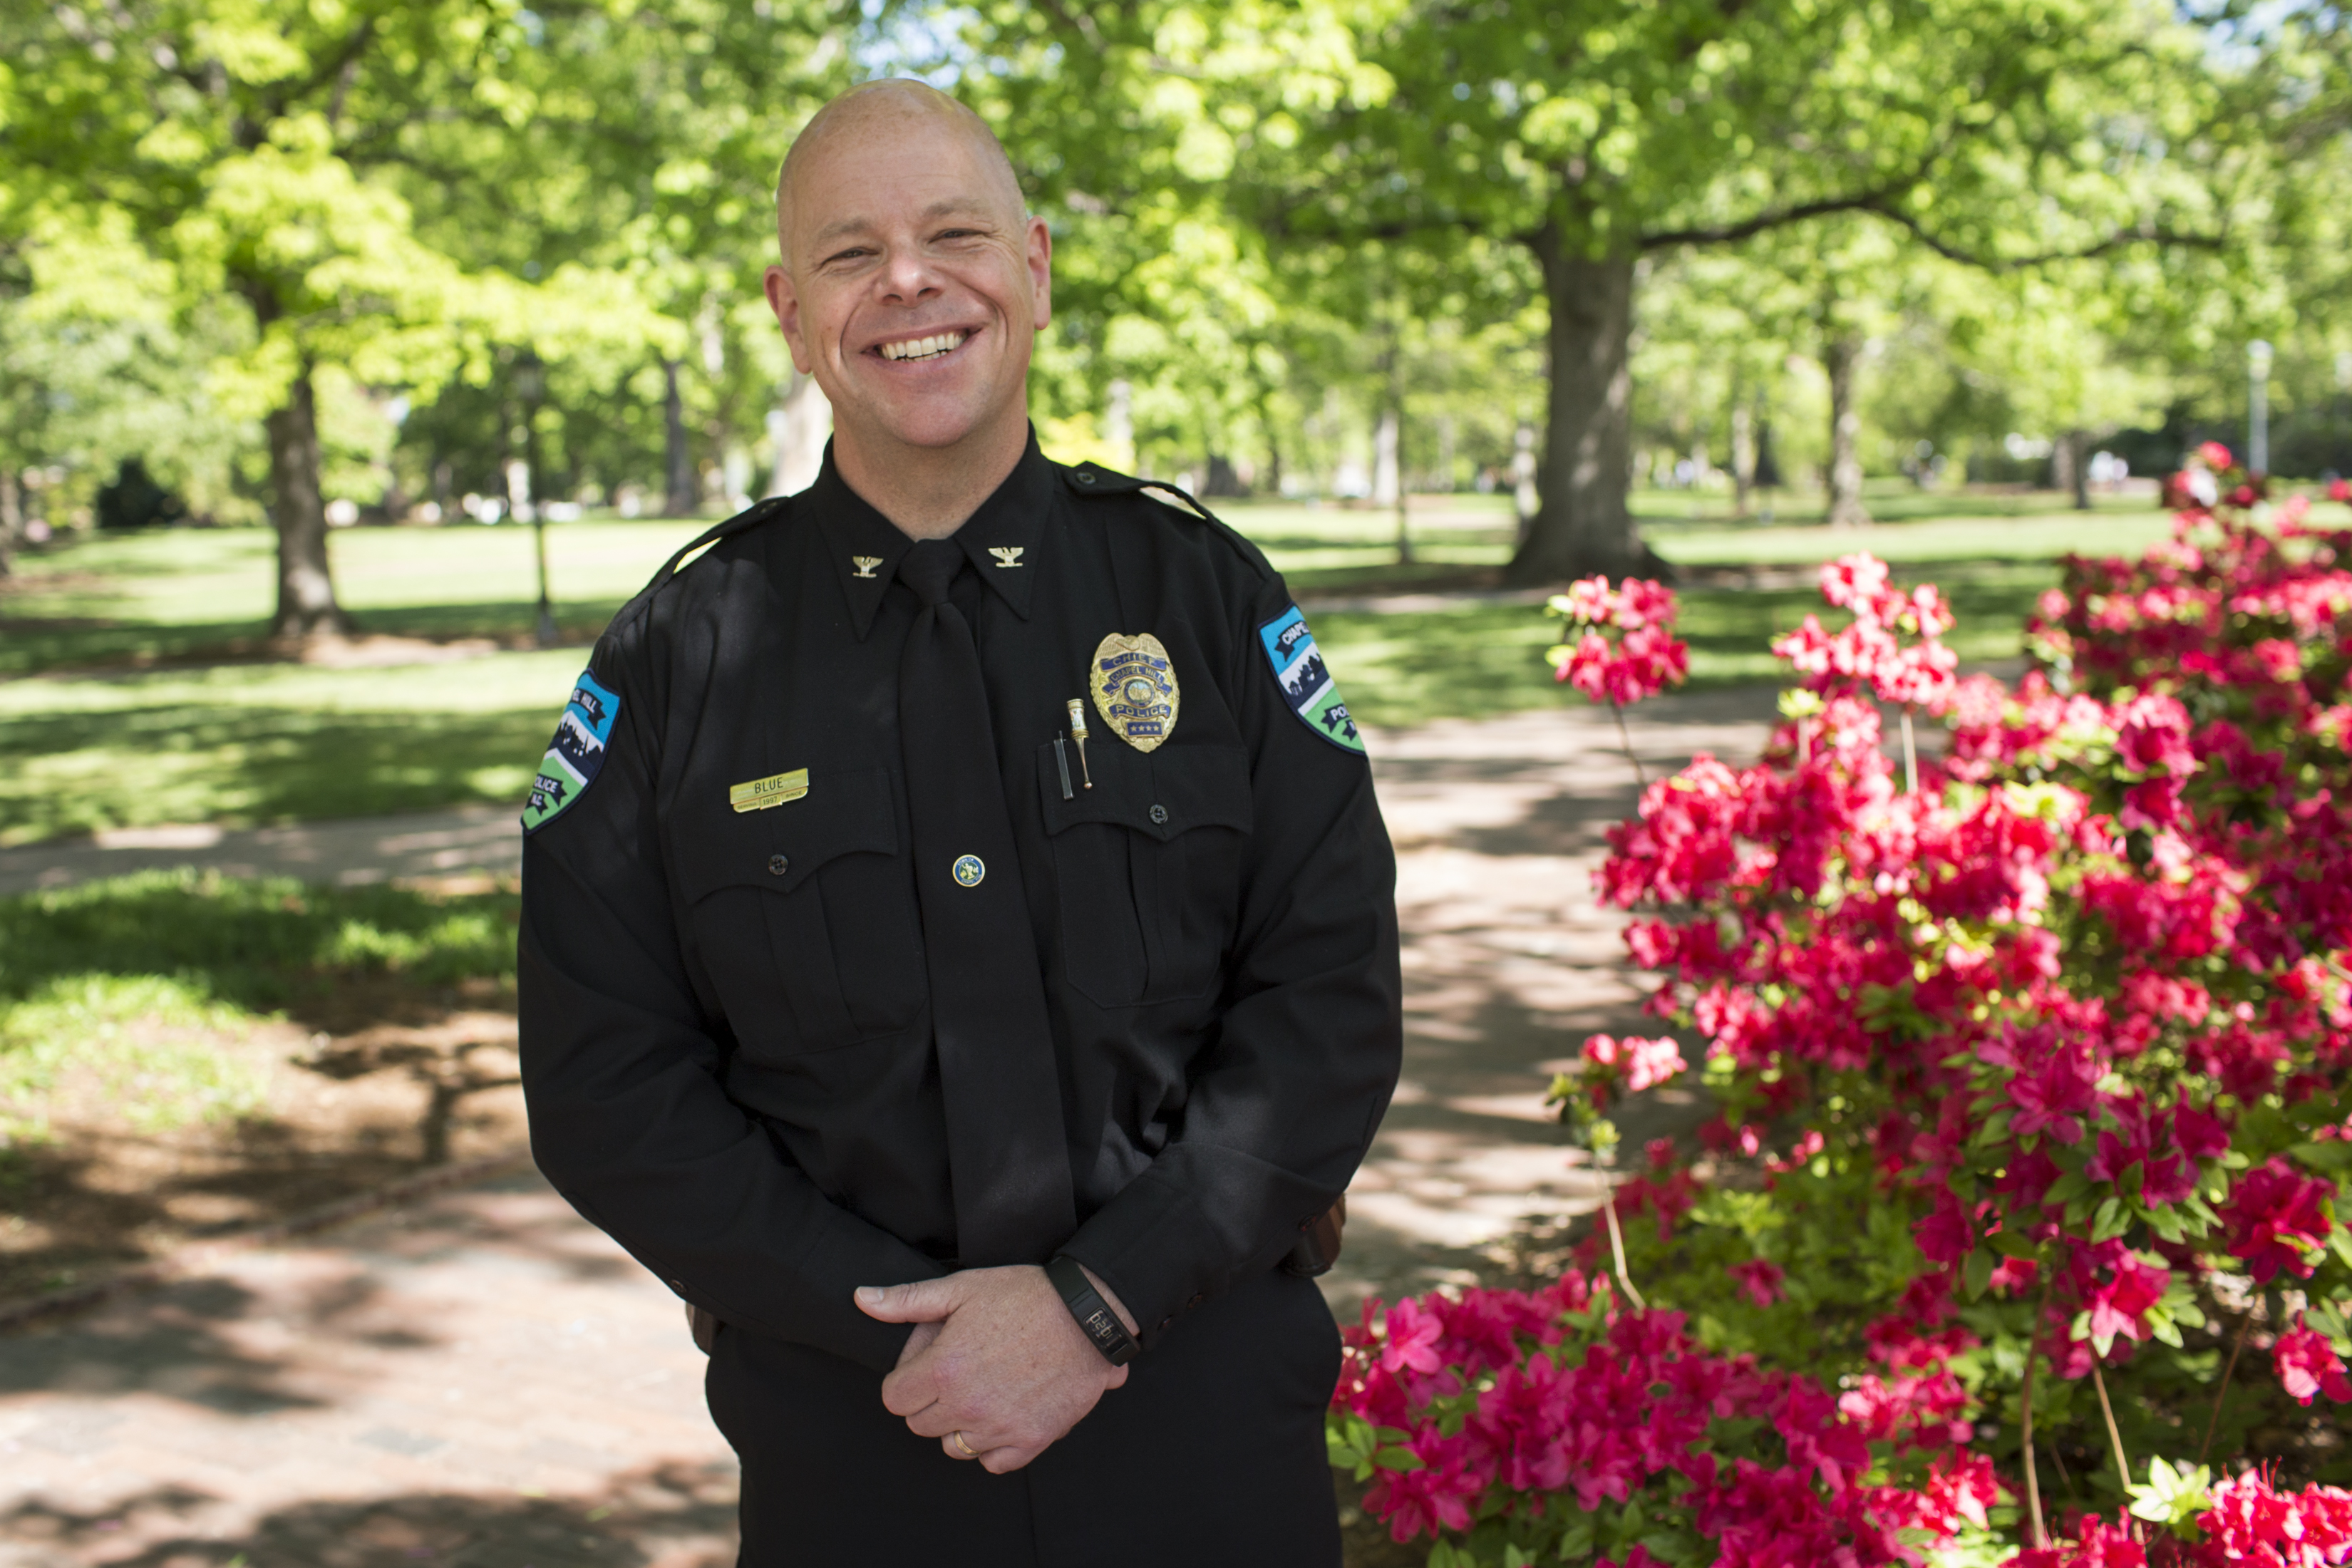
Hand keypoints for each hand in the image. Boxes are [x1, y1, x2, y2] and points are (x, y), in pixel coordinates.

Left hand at [855, 1264, 1134, 1472]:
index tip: (925, 1365)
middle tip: (956, 1373)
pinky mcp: (1030, 1441)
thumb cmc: (1026, 1296)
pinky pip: (992, 1462)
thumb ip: (908, 1300)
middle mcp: (966, 1405)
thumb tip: (863, 1300)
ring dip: (959, 1424)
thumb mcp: (963, 1287)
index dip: (905, 1380)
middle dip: (929, 1401)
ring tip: (982, 1391)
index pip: (894, 1398)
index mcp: (943, 1368)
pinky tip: (1003, 1412)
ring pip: (953, 1446)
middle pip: (920, 1425)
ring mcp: (998, 1428)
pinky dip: (992, 1445)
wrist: (1088, 1315)